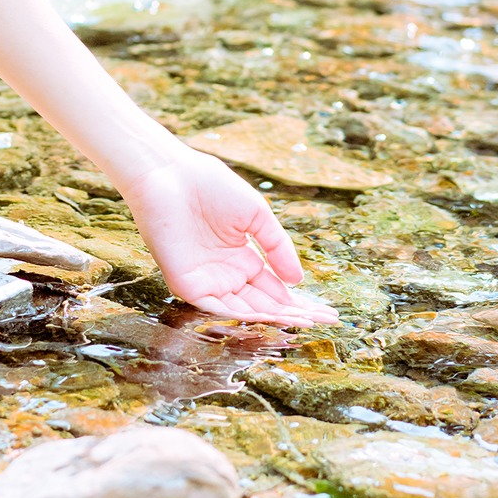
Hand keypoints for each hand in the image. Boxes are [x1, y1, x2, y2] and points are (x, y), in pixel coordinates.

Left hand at [120, 147, 338, 326]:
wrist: (171, 175)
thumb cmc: (211, 187)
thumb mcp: (256, 216)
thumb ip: (277, 247)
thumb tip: (298, 280)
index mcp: (240, 258)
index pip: (273, 288)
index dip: (299, 301)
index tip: (327, 312)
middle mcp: (225, 275)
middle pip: (264, 303)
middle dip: (294, 314)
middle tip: (325, 322)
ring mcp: (206, 281)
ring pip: (244, 309)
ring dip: (273, 318)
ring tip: (305, 321)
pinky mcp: (186, 284)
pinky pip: (216, 307)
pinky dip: (242, 315)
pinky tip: (270, 316)